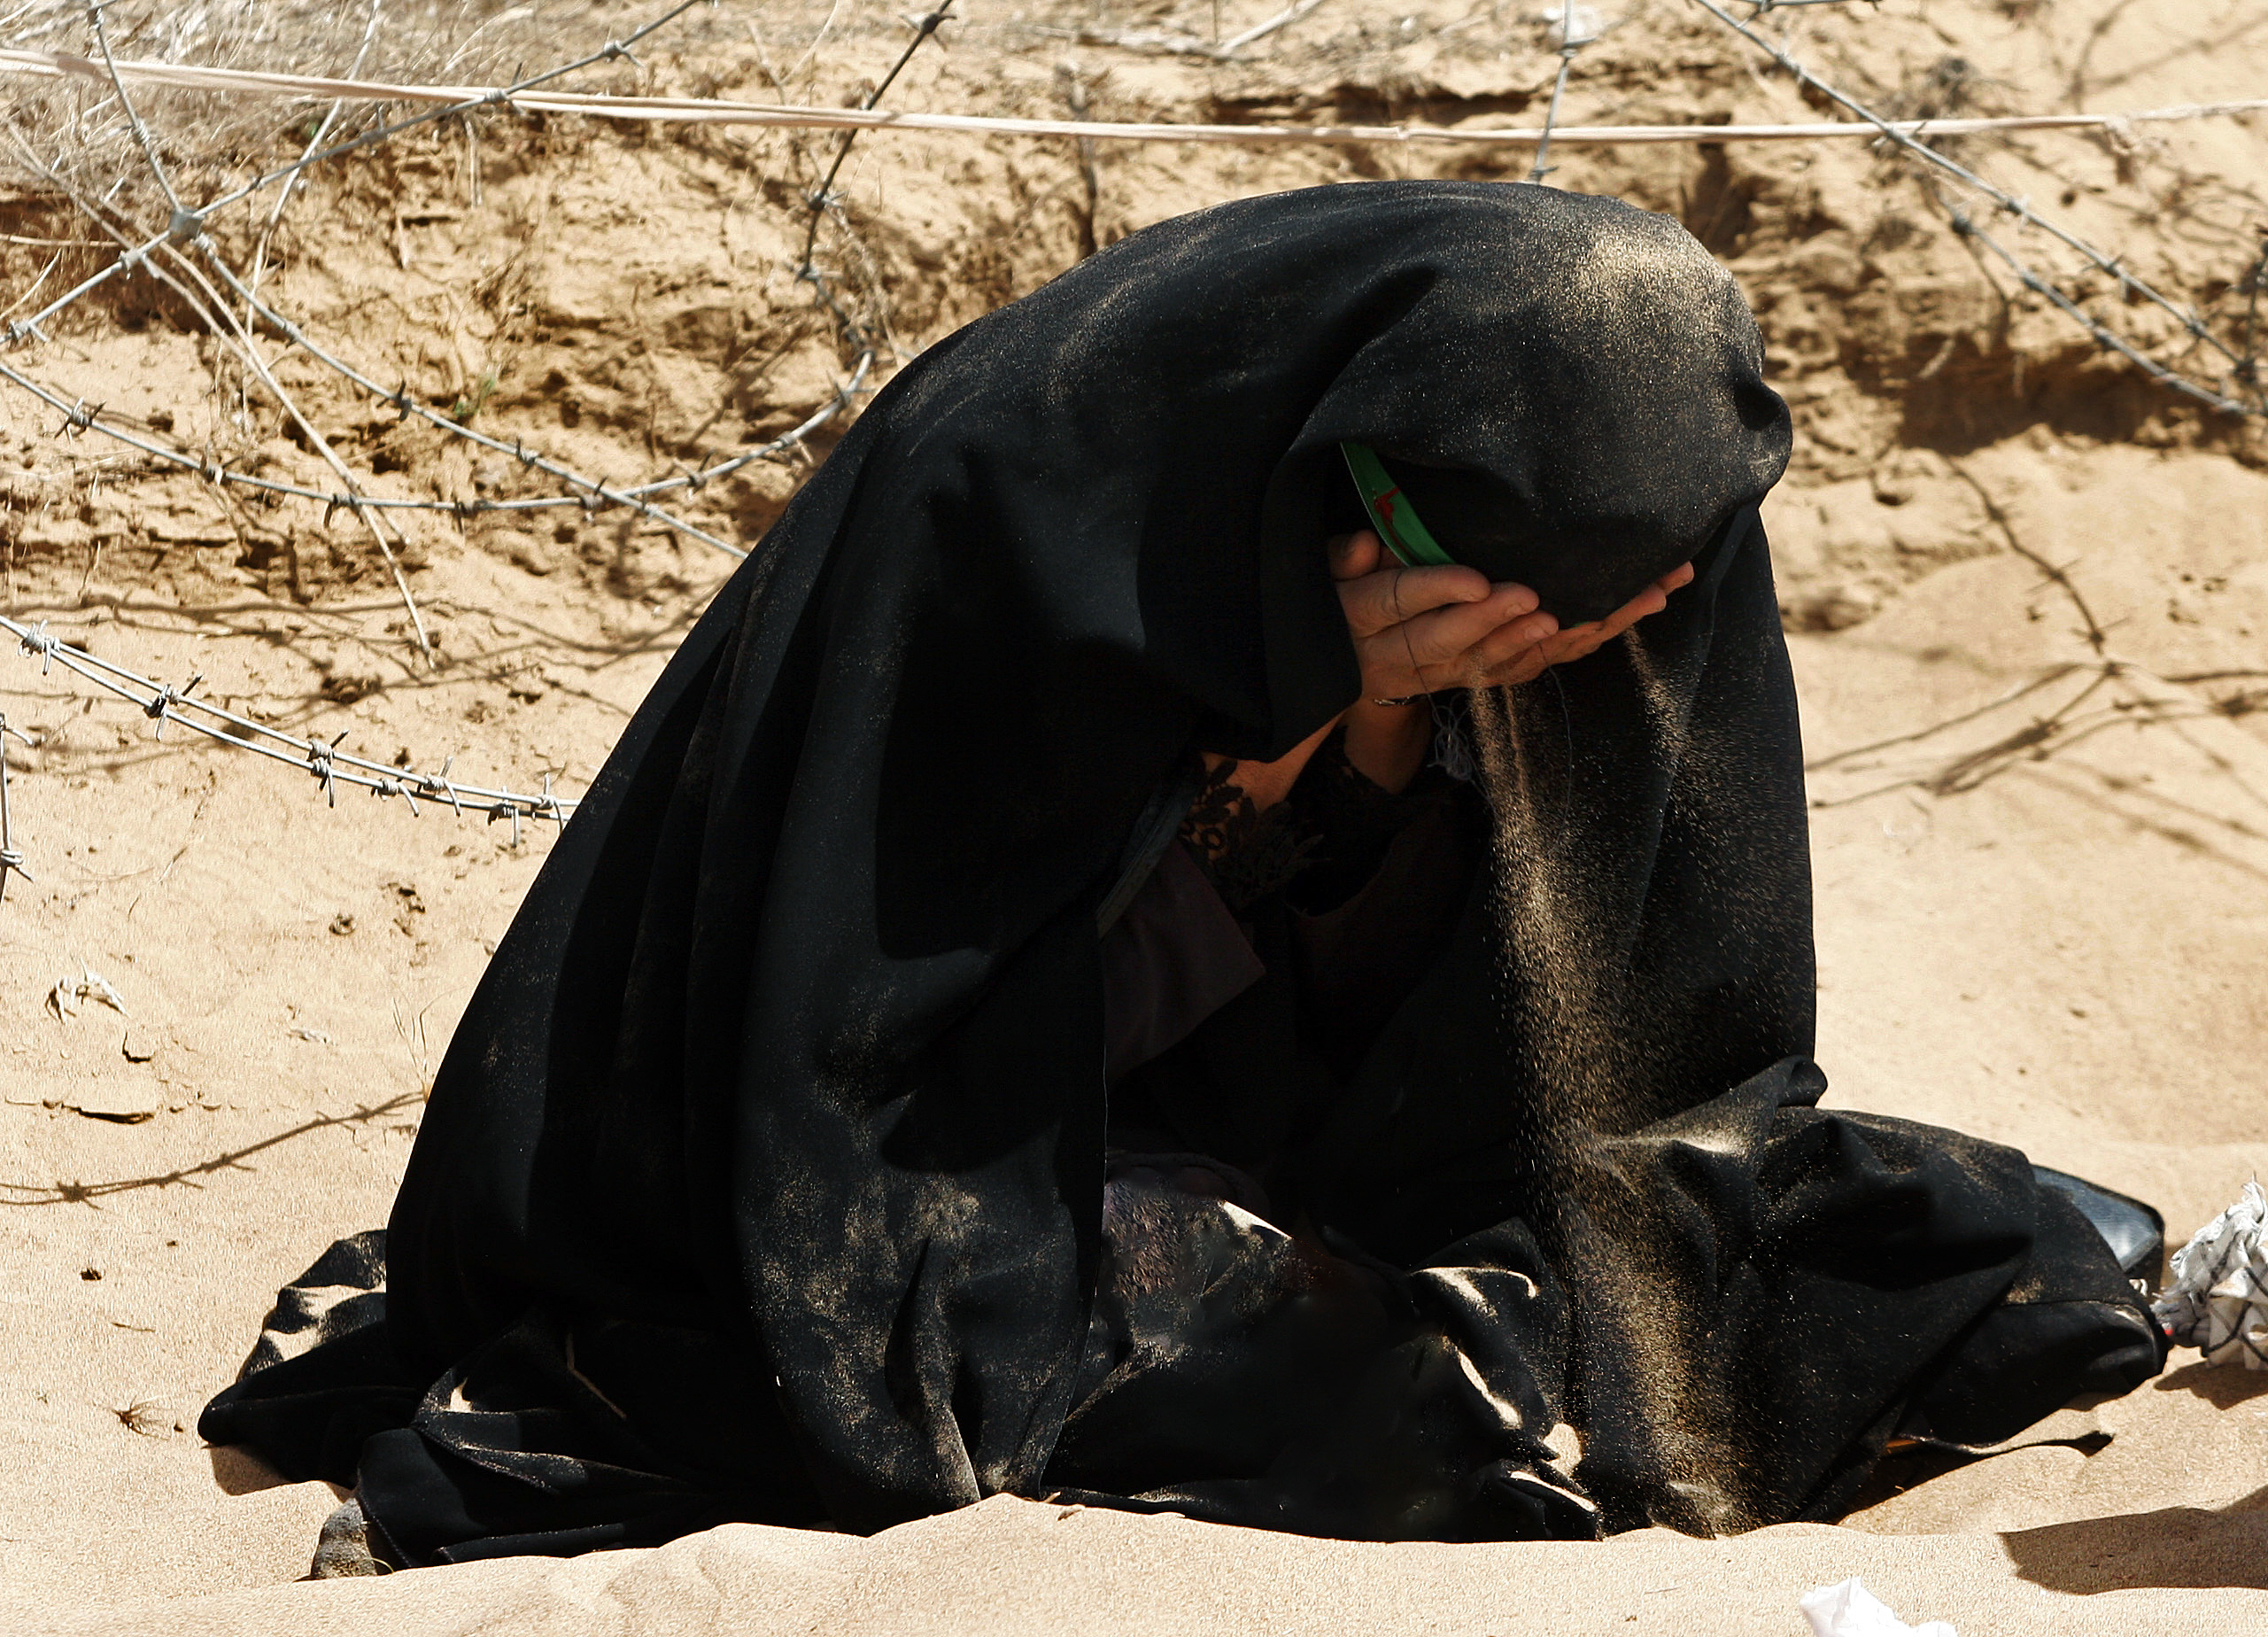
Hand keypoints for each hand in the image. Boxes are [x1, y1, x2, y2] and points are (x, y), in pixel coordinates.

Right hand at [1330, 531, 1692, 693]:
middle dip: (1499, 623)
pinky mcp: (1471, 677)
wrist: (1338, 663)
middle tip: (1540, 603)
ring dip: (1552, 640)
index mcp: (1360, 619)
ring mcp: (1440, 674)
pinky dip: (1564, 650)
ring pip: (1498, 662)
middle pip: (1452, 642)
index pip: (1398, 601)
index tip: (1477, 580)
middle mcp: (1401, 658)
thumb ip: (1341, 559)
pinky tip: (1611, 625)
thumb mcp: (1323, 575)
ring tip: (1602, 614)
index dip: (1438, 591)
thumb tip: (1367, 544)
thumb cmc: (1336, 596)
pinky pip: (1521, 670)